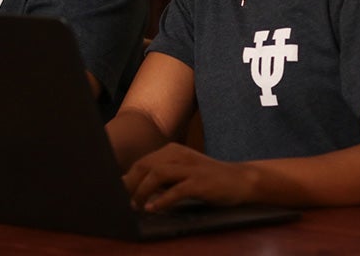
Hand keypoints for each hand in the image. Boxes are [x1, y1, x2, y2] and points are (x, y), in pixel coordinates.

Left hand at [122, 143, 252, 211]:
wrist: (241, 179)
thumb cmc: (208, 179)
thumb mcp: (182, 172)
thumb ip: (162, 177)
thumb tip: (134, 188)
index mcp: (172, 151)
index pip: (141, 162)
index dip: (127, 179)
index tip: (118, 194)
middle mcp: (178, 155)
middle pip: (144, 166)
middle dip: (130, 185)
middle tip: (124, 202)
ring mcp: (189, 168)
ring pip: (156, 174)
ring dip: (142, 192)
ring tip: (136, 206)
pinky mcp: (200, 182)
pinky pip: (175, 190)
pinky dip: (161, 201)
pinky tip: (153, 209)